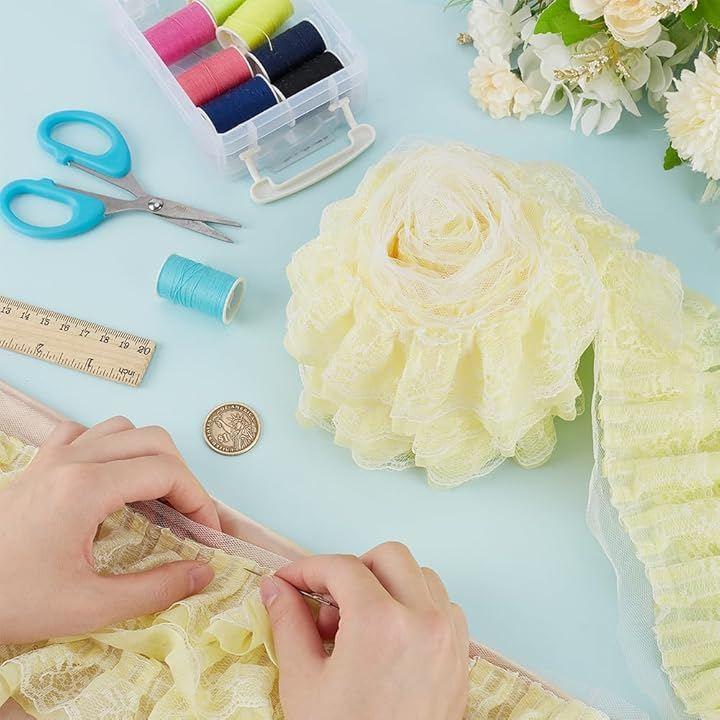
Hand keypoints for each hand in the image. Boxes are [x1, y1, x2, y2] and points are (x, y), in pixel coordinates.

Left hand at [0, 417, 219, 643]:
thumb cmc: (12, 600)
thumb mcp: (88, 606)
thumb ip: (155, 589)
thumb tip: (203, 574)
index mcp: (87, 488)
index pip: (167, 472)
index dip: (199, 499)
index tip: (207, 532)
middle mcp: (74, 460)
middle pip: (153, 440)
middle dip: (183, 476)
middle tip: (188, 516)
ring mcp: (53, 457)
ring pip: (121, 429)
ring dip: (150, 456)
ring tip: (155, 495)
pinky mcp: (38, 464)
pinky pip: (83, 432)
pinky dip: (108, 446)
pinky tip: (108, 475)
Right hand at [260, 543, 468, 719]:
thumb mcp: (303, 684)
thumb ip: (288, 624)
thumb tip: (276, 588)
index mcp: (382, 623)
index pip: (342, 567)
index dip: (307, 568)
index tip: (287, 582)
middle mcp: (423, 620)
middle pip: (389, 556)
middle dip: (353, 569)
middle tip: (327, 601)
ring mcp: (449, 639)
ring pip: (422, 577)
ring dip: (388, 586)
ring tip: (359, 624)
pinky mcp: (461, 659)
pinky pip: (443, 607)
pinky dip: (417, 607)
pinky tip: (390, 639)